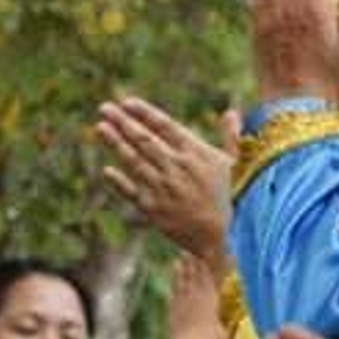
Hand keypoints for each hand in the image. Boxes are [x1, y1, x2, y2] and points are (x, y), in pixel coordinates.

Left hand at [97, 99, 236, 272]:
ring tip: (99, 128)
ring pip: (133, 161)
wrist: (227, 237)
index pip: (165, 126)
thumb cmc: (237, 198)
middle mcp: (176, 167)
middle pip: (143, 139)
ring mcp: (162, 188)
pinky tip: (107, 170)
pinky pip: (130, 191)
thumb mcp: (238, 164)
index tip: (127, 102)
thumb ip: (231, 137)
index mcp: (196, 153)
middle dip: (123, 122)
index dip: (145, 113)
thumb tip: (231, 112)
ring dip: (115, 143)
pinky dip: (118, 181)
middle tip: (104, 107)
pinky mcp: (153, 210)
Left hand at [166, 253, 229, 338]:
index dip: (208, 262)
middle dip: (192, 263)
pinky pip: (172, 300)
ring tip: (177, 261)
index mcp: (209, 297)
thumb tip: (246, 318)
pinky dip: (172, 292)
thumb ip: (234, 323)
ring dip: (179, 273)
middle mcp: (194, 298)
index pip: (209, 275)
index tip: (208, 251)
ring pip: (180, 285)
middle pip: (192, 276)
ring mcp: (181, 307)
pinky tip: (171, 290)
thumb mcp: (229, 331)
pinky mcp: (172, 318)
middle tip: (189, 250)